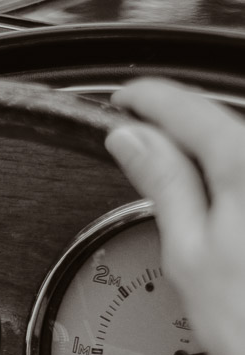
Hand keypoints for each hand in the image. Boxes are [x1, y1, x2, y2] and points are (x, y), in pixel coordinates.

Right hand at [106, 79, 244, 354]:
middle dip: (175, 128)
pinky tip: (211, 203)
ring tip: (169, 175)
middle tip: (134, 140)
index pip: (188, 109)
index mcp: (242, 165)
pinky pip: (244, 180)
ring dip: (203, 154)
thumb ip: (163, 184)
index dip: (147, 101)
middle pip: (220, 127)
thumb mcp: (187, 251)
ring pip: (236, 154)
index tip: (122, 101)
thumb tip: (132, 139)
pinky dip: (225, 181)